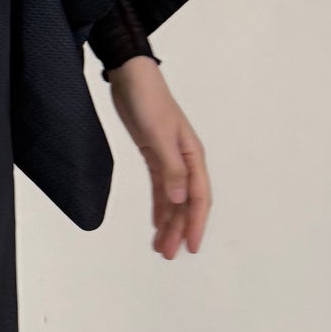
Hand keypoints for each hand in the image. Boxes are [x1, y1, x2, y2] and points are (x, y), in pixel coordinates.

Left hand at [104, 57, 210, 258]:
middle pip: (185, 203)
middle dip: (179, 229)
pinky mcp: (153, 155)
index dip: (196, 223)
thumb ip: (171, 167)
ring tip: (161, 247)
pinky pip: (160, 188)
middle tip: (169, 255)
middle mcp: (185, 160)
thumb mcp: (159, 134)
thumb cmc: (149, 101)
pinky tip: (156, 223)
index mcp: (193, 155)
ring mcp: (169, 158)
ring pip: (173, 198)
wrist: (131, 77)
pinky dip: (159, 206)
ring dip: (169, 222)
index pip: (198, 197)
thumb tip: (181, 199)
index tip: (191, 247)